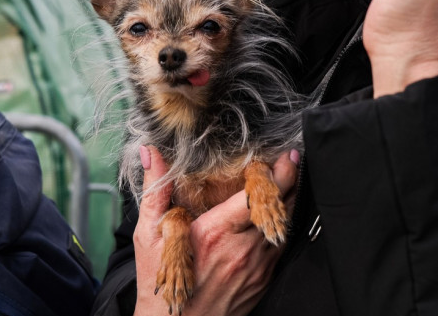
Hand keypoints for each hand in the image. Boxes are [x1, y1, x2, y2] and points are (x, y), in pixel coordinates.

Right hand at [132, 146, 299, 315]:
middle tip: (290, 159)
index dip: (274, 173)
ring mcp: (255, 266)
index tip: (279, 155)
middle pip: (279, 208)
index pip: (256, 196)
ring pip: (284, 226)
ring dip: (289, 202)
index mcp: (213, 232)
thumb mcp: (148, 235)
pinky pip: (280, 247)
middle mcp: (240, 249)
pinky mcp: (263, 279)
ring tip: (289, 180)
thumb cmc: (159, 283)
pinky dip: (282, 227)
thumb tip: (151, 153)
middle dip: (289, 180)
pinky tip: (276, 215)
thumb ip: (155, 190)